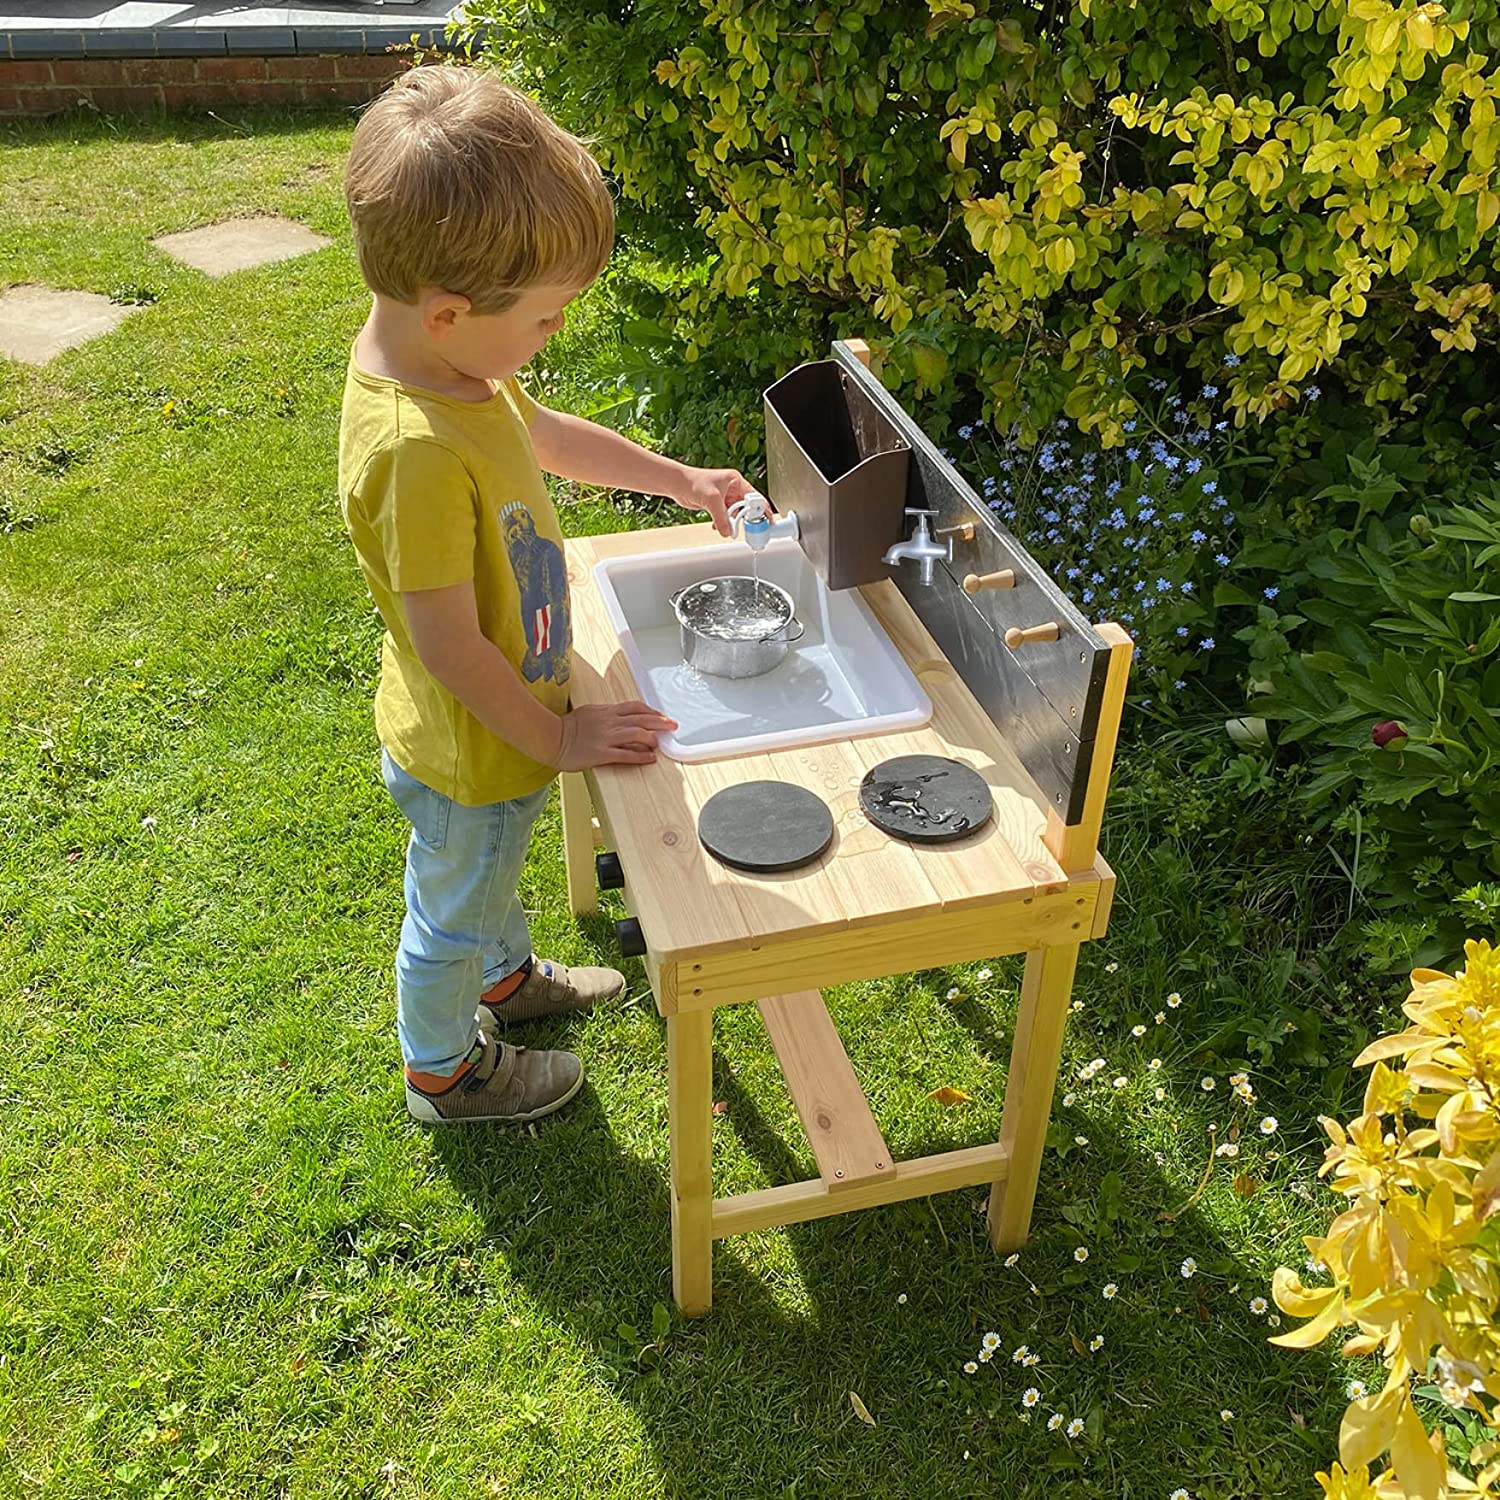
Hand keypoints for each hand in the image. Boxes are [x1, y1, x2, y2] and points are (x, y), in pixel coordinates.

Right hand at [554, 700, 677, 770]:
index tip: (661, 715)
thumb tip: (618, 717)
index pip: (635, 707)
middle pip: (640, 718)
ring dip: (651, 738)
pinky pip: (625, 754)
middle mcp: (609, 722)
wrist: (550, 737)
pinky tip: (650, 759)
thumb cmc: (566, 727)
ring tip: (660, 743)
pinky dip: (640, 756)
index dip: (651, 711)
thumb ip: (605, 714)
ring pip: (636, 734)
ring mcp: (606, 737)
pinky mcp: (601, 753)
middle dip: (659, 722)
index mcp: (606, 711)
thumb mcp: (588, 713)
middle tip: (672, 725)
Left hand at [672, 464, 755, 536]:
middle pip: (746, 506)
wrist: (677, 485)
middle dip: (746, 518)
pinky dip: (723, 523)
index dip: (761, 509)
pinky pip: (725, 517)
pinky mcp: (717, 505)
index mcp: (736, 481)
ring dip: (732, 522)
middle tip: (751, 529)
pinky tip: (718, 527)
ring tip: (730, 529)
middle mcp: (732, 488)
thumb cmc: (693, 482)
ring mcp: (725, 497)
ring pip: (735, 513)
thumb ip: (722, 517)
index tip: (766, 521)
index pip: (754, 496)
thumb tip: (728, 532)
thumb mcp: (712, 500)